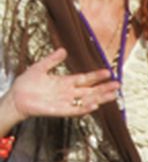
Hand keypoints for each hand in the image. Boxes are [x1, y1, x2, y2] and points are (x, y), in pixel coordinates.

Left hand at [2, 48, 118, 125]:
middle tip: (118, 84)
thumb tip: (63, 50)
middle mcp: (68, 93)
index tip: (108, 72)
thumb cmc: (26, 83)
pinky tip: (95, 105)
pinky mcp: (60, 111)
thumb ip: (52, 60)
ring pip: (87, 100)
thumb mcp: (40, 67)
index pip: (85, 79)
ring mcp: (65, 102)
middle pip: (90, 90)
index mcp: (65, 82)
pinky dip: (85, 108)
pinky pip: (75, 110)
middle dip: (104, 88)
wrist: (16, 97)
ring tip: (113, 95)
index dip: (96, 76)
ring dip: (100, 98)